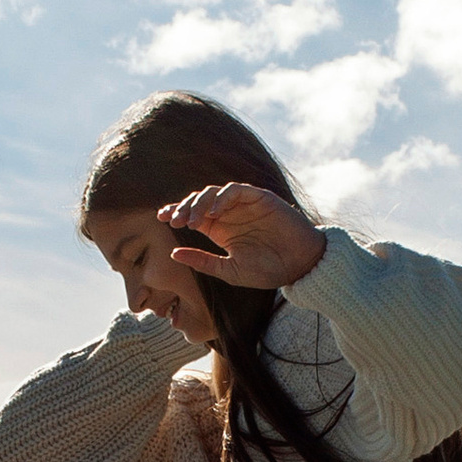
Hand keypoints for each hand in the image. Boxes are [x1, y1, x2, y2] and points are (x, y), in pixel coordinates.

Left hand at [162, 182, 325, 289]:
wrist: (299, 266)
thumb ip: (202, 262)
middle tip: (174, 220)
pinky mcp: (258, 198)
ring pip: (213, 193)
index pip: (192, 215)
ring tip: (190, 220)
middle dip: (184, 207)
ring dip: (199, 203)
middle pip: (199, 201)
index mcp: (220, 230)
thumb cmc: (267, 271)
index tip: (162, 217)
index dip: (176, 212)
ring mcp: (244, 204)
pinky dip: (221, 198)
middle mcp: (229, 214)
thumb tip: (172, 253)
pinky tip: (213, 214)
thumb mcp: (229, 270)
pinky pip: (235, 190)